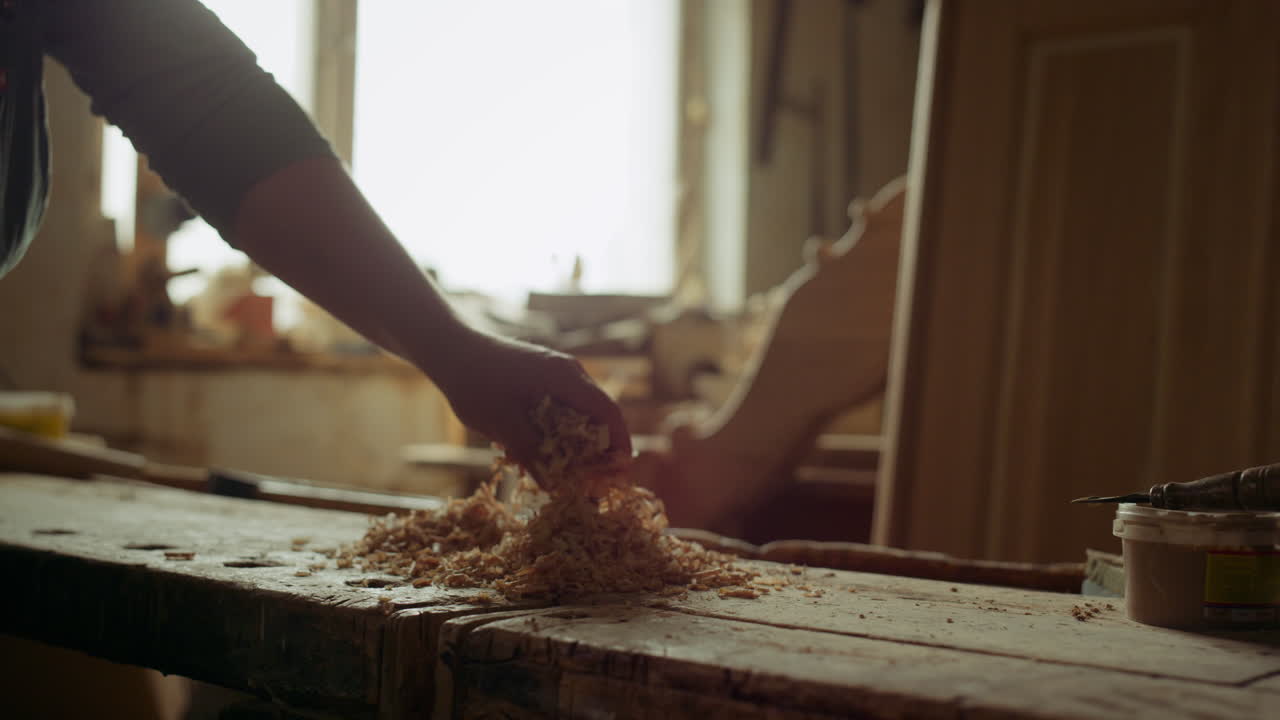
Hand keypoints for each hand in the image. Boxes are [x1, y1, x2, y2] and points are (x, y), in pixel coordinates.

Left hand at [425, 329, 632, 475]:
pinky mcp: (541, 376)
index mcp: (566, 378)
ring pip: (579, 412)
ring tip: (567, 472)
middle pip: (598, 414)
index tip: (621, 473)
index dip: (620, 444)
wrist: (448, 349)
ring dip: (576, 442)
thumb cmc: (475, 383)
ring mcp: (555, 372)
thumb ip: (533, 455)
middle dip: (599, 449)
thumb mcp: (504, 425)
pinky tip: (542, 451)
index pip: (608, 412)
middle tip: (593, 481)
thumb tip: (556, 488)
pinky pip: (561, 406)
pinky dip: (559, 430)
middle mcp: (568, 372)